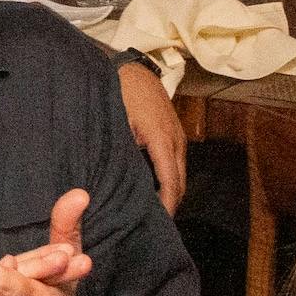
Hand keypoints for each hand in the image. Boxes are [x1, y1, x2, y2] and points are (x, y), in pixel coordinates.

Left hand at [116, 60, 187, 211]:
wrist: (131, 69)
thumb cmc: (119, 95)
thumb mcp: (115, 125)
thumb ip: (120, 154)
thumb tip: (116, 182)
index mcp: (162, 140)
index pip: (171, 183)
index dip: (167, 206)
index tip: (158, 225)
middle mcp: (176, 141)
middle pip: (180, 183)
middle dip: (171, 204)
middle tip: (153, 225)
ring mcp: (178, 137)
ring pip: (179, 174)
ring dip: (171, 192)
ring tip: (153, 211)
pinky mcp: (175, 134)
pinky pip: (175, 163)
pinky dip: (169, 179)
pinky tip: (155, 189)